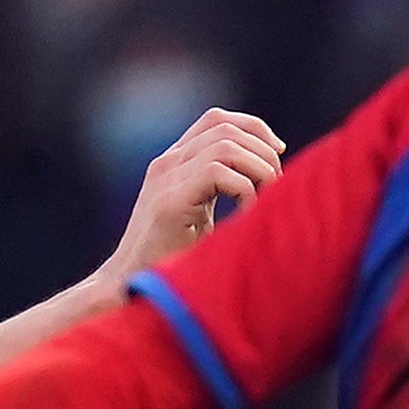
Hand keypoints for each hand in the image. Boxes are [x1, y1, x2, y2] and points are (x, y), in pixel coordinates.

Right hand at [103, 106, 287, 279]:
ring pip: (225, 146)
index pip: (217, 120)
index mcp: (175, 163)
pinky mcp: (169, 203)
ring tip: (267, 198)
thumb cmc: (171, 260)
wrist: (129, 288)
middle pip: (225, 127)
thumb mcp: (199, 216)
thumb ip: (219, 190)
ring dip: (258, 168)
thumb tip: (270, 179)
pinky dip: (245, 190)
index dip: (254, 128)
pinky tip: (248, 215)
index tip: (278, 153)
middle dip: (262, 150)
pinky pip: (217, 173)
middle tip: (277, 184)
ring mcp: (166, 180)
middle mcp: (168, 164)